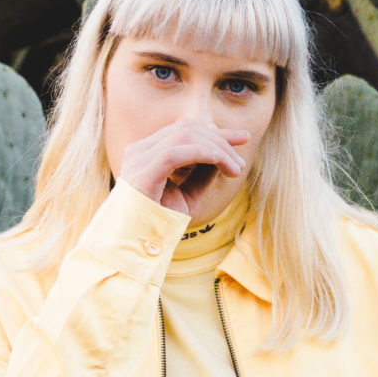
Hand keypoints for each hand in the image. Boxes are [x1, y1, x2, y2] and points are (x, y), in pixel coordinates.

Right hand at [118, 118, 248, 214]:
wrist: (135, 248)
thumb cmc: (158, 224)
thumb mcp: (186, 195)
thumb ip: (201, 174)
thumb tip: (223, 155)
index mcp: (145, 153)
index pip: (182, 130)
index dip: (215, 132)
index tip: (243, 138)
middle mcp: (138, 151)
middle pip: (186, 128)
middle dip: (220, 140)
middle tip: (240, 164)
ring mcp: (138, 159)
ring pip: (184, 135)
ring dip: (217, 149)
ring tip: (235, 170)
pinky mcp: (143, 172)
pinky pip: (177, 152)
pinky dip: (205, 153)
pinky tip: (222, 165)